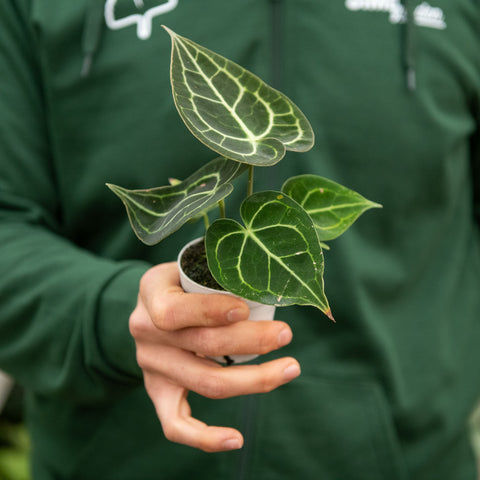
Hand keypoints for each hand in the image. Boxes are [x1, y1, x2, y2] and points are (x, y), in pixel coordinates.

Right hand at [129, 262, 299, 451]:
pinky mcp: (158, 391)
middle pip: (202, 346)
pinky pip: (175, 424)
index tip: (245, 310)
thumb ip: (219, 272)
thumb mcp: (190, 264)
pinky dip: (204, 437)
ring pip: (205, 382)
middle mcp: (146, 331)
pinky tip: (236, 439)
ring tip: (289, 368)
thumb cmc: (182, 282)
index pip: (176, 310)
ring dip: (253, 379)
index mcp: (152, 293)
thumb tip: (269, 283)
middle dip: (251, 341)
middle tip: (285, 334)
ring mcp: (151, 365)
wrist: (151, 308)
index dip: (211, 312)